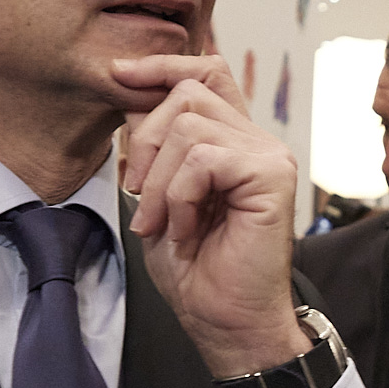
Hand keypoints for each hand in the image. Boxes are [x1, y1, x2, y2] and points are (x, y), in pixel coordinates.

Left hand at [109, 52, 310, 377]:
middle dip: (145, 139)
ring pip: (189, 126)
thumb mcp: (156, 196)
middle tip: (139, 195)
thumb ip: (152, 146)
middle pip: (187, 93)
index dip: (161, 65)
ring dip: (159, 180)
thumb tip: (129, 95)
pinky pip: (205, 158)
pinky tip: (186, 230)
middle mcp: (254, 140)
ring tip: (161, 223)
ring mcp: (267, 155)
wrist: (225, 322)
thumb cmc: (195, 269)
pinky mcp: (272, 175)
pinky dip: (180, 197)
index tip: (116, 74)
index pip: (206, 72)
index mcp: (231, 140)